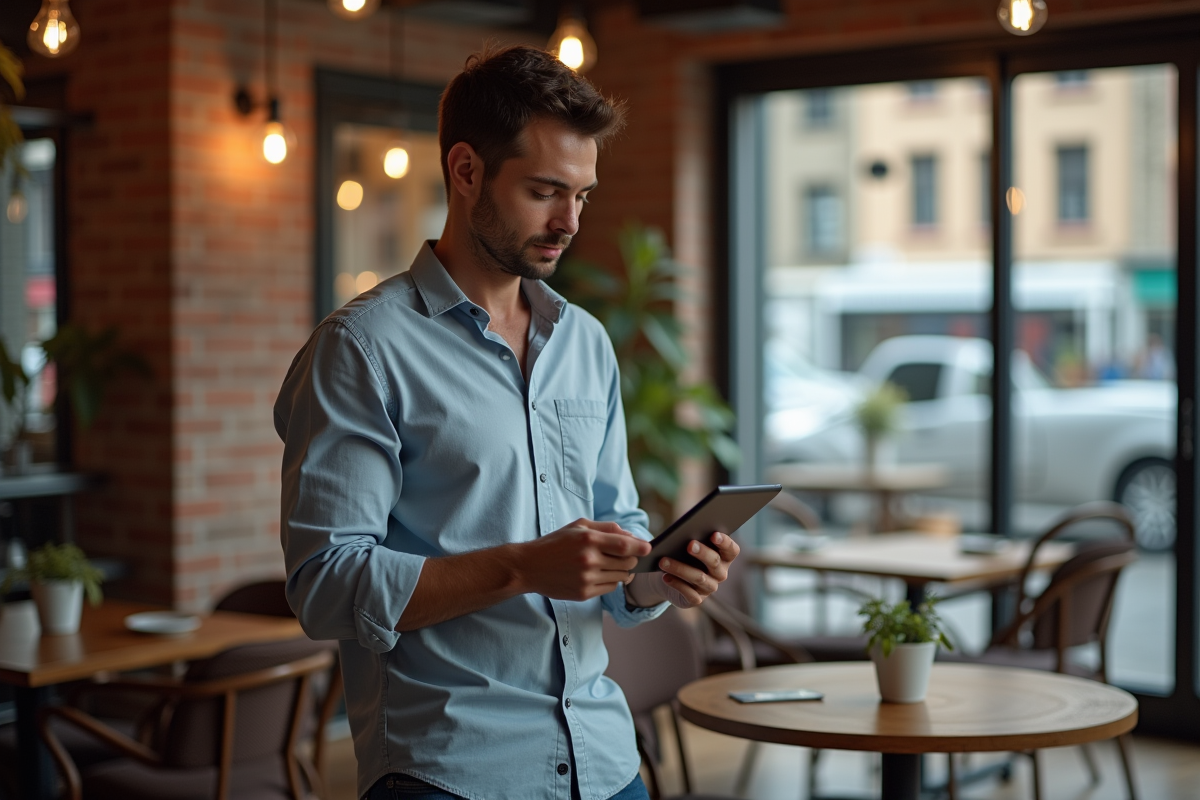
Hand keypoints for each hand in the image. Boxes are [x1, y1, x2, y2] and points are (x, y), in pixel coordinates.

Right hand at [518, 519, 650, 601]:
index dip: (640, 547)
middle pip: (627, 562)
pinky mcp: (584, 593)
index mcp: (588, 540)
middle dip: (631, 559)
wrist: (529, 566)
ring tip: (609, 564)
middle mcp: (589, 560)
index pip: (624, 545)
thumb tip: (631, 536)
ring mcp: (586, 579)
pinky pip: (610, 589)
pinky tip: (599, 574)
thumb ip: (606, 528)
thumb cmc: (556, 543)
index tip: (648, 548)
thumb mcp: (578, 527)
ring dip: (621, 571)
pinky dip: (610, 581)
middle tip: (625, 556)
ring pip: (621, 577)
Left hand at [626, 531, 739, 608]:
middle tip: (689, 544)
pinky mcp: (697, 599)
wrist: (670, 577)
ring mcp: (710, 587)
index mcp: (724, 557)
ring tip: (663, 561)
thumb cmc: (682, 554)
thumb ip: (690, 535)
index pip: (731, 550)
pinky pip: (689, 593)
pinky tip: (665, 577)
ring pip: (699, 578)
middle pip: (714, 562)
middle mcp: (720, 573)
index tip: (714, 534)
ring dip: (680, 568)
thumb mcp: (687, 544)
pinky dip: (676, 584)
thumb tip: (681, 530)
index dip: (725, 542)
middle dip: (702, 552)